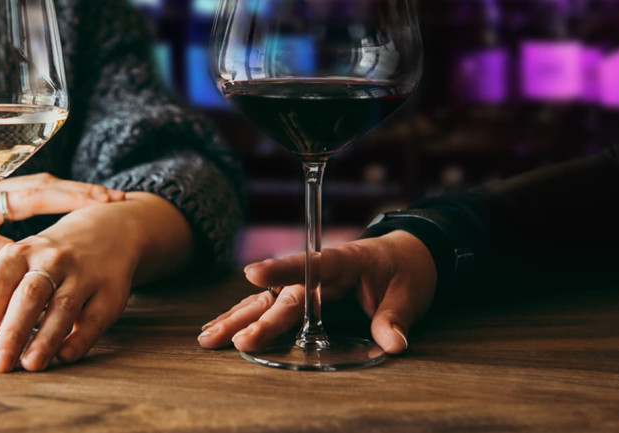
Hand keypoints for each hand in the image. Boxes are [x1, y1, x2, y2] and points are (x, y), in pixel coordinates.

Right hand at [0, 173, 124, 285]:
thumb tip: (25, 255)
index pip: (37, 182)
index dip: (73, 188)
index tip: (109, 195)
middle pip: (38, 186)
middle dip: (78, 194)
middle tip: (113, 202)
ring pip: (21, 212)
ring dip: (55, 223)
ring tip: (86, 238)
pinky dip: (15, 265)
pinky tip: (36, 278)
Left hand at [0, 193, 193, 372]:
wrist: (109, 231)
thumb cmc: (50, 257)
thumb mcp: (13, 267)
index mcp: (21, 252)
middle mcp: (52, 259)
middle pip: (29, 296)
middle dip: (11, 331)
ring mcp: (84, 274)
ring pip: (62, 307)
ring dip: (45, 338)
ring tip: (29, 365)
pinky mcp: (110, 291)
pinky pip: (94, 318)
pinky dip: (80, 338)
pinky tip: (64, 357)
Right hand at [197, 230, 436, 354]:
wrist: (406, 256)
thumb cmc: (406, 271)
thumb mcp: (410, 294)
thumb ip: (396, 318)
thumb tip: (394, 344)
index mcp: (344, 260)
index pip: (310, 264)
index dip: (281, 269)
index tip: (253, 274)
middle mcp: (317, 272)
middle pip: (280, 294)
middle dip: (252, 317)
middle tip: (228, 338)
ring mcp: (306, 284)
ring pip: (266, 301)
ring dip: (236, 319)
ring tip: (208, 337)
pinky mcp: (302, 296)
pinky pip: (269, 306)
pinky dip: (244, 317)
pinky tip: (220, 327)